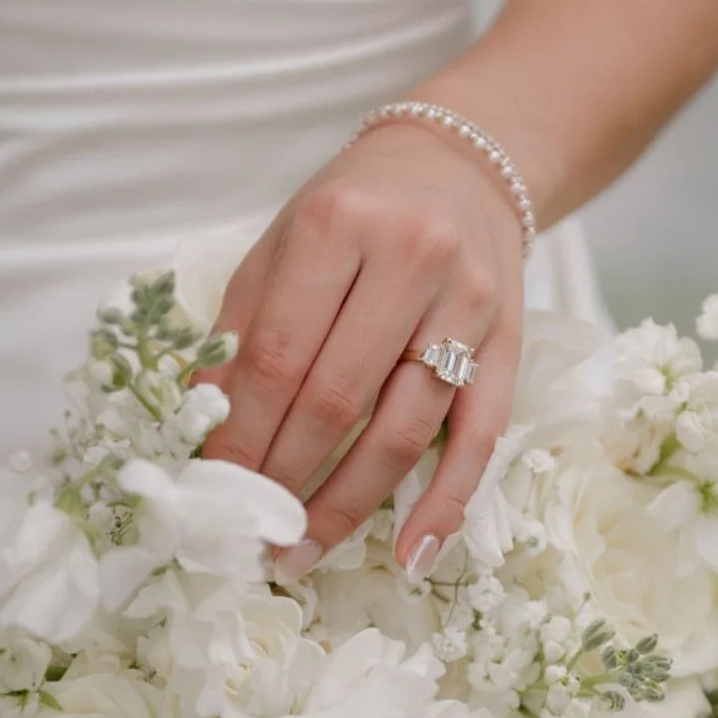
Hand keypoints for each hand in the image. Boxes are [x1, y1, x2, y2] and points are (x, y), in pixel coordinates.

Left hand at [200, 122, 523, 578]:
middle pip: (338, 400)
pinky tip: (411, 554)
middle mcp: (412, 260)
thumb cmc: (357, 208)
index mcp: (339, 226)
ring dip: (347, 504)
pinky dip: (444, 504)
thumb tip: (207, 427)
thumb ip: (243, 325)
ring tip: (301, 552)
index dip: (242, 434)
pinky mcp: (510, 343)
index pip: (278, 356)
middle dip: (284, 477)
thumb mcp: (284, 241)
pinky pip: (478, 439)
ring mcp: (468, 306)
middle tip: (250, 531)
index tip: (214, 487)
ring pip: (403, 430)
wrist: (463, 163)